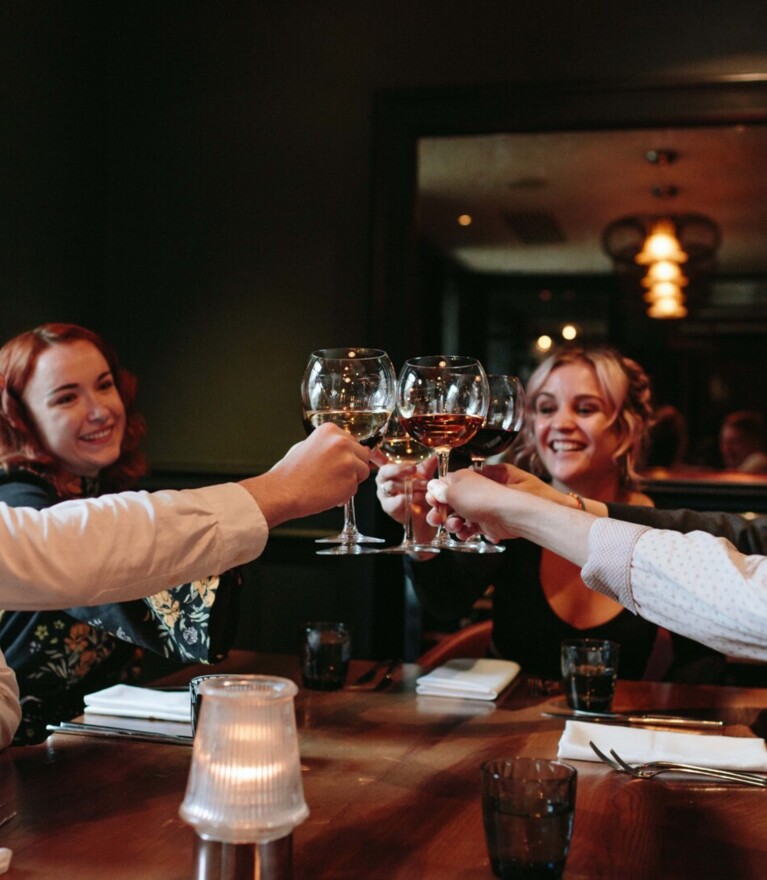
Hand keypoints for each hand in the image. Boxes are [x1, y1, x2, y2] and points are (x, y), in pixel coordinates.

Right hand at [240, 423, 370, 527]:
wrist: (283, 491)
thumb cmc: (291, 473)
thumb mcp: (308, 445)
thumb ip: (330, 444)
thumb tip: (349, 448)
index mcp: (331, 431)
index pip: (353, 442)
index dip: (347, 455)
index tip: (336, 463)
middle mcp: (342, 442)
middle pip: (363, 454)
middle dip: (353, 467)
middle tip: (334, 476)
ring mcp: (348, 461)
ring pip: (363, 471)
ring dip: (351, 480)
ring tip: (329, 484)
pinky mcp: (350, 481)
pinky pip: (356, 488)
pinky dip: (346, 494)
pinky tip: (328, 492)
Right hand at [374, 455, 437, 542]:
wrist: (425, 515)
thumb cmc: (420, 491)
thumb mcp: (424, 475)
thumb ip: (427, 465)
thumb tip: (434, 455)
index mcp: (390, 470)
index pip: (378, 459)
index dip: (376, 454)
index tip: (374, 448)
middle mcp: (383, 481)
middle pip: (385, 472)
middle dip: (400, 469)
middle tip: (414, 468)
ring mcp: (384, 495)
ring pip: (392, 486)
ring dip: (410, 485)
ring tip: (424, 485)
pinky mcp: (388, 507)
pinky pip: (394, 501)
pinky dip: (407, 498)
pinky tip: (418, 497)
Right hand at [425, 469, 526, 543]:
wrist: (507, 514)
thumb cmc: (481, 498)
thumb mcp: (454, 491)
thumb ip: (440, 491)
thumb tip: (431, 486)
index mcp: (461, 479)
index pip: (442, 485)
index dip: (434, 495)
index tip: (431, 502)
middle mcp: (468, 492)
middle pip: (448, 503)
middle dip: (440, 513)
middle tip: (436, 519)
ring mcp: (476, 508)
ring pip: (456, 518)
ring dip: (452, 524)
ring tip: (456, 526)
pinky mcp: (483, 522)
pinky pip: (468, 528)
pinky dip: (464, 532)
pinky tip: (464, 533)